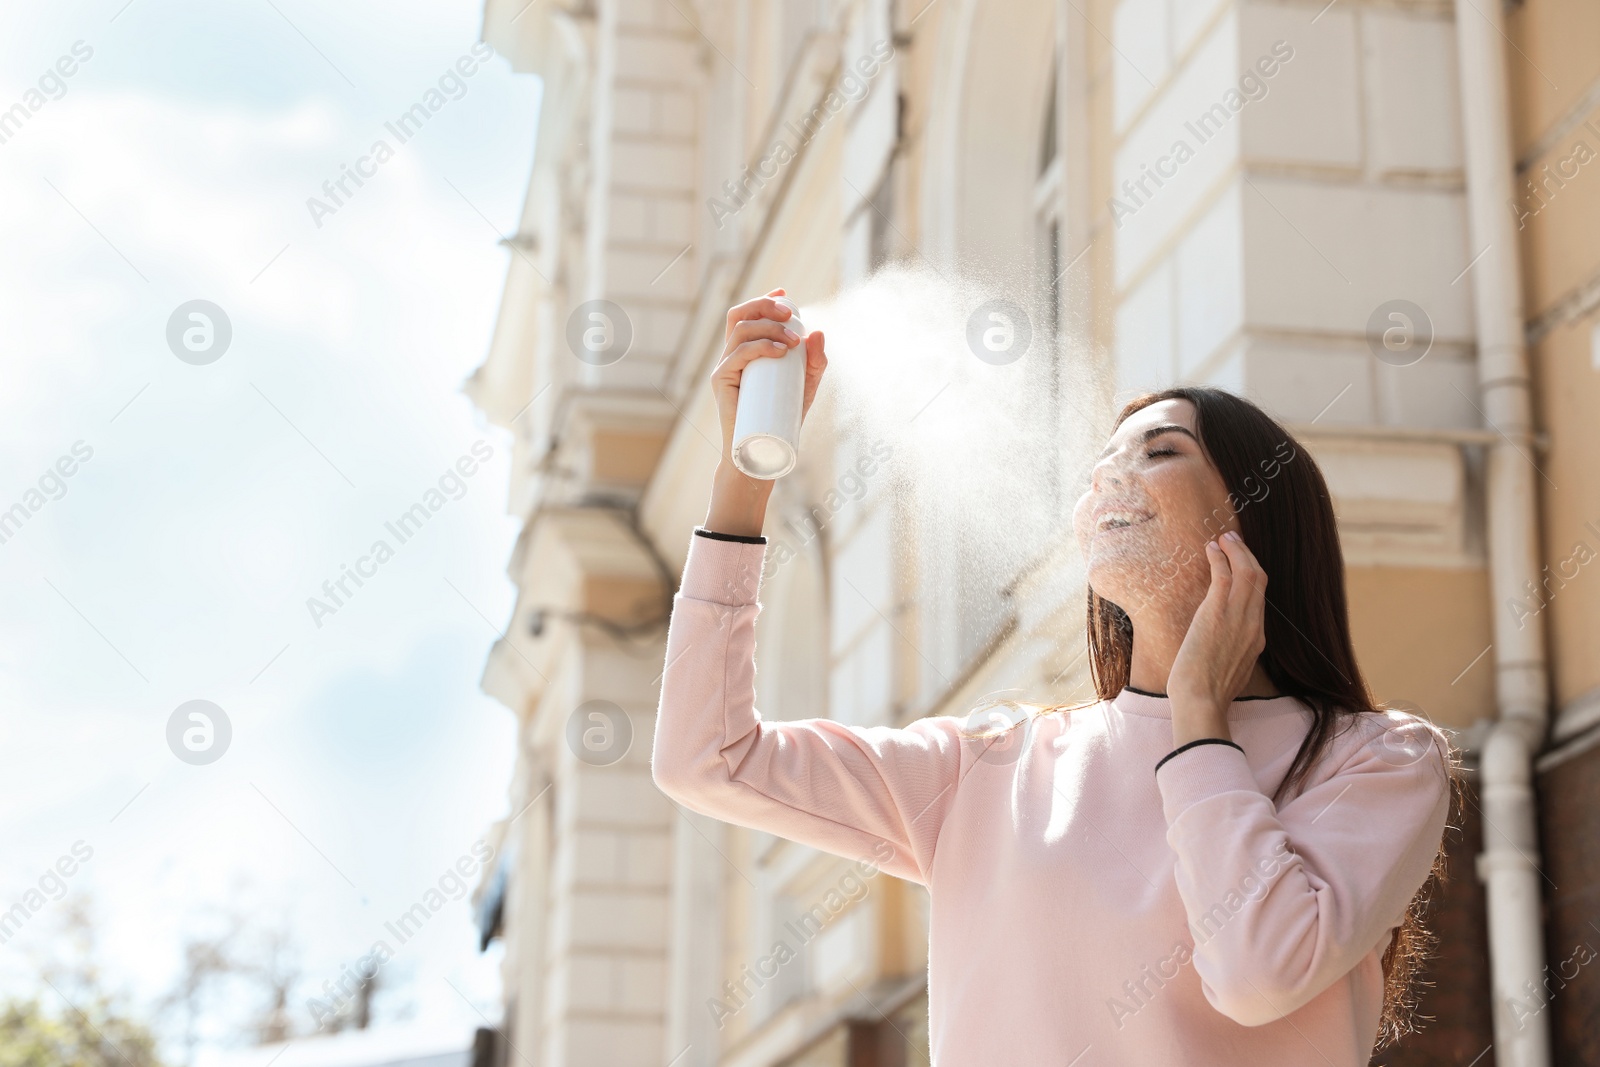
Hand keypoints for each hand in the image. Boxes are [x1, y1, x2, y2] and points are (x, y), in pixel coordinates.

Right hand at [703, 288, 827, 536]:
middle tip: (791, 314)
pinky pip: (736, 355)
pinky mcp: (722, 382)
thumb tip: (818, 333)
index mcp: (746, 352)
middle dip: (764, 306)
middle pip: (739, 316)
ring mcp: (725, 367)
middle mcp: (731, 355)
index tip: (784, 294)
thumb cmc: (782, 418)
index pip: (747, 316)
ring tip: (793, 340)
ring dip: (767, 327)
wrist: (761, 451)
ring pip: (739, 332)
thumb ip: (815, 362)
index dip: (763, 300)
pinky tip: (779, 350)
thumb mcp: (805, 385)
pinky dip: (759, 347)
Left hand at [1168, 530, 1267, 744]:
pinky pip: (1224, 576)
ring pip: (1246, 572)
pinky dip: (1220, 558)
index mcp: (1257, 639)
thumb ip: (1232, 652)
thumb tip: (1221, 645)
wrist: (1202, 700)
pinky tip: (1211, 549)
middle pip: (1259, 579)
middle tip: (1234, 540)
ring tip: (1224, 538)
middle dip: (1247, 556)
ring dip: (1236, 550)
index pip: (1260, 599)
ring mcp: (1238, 617)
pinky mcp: (1217, 613)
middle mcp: (1253, 624)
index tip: (1241, 564)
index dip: (1252, 577)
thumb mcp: (1230, 670)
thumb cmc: (1207, 692)